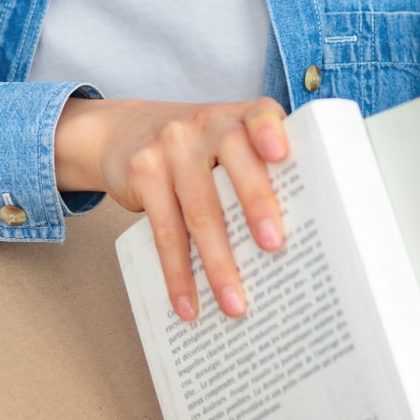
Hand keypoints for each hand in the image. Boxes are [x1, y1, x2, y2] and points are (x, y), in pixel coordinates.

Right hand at [53, 96, 289, 321]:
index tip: (280, 154)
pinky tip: (188, 303)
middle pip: (235, 163)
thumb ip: (255, 171)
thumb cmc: (195, 150)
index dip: (270, 131)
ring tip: (235, 304)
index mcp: (238, 117)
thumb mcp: (223, 142)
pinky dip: (178, 273)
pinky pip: (164, 230)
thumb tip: (297, 246)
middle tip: (274, 246)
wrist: (121, 131)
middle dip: (257, 206)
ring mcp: (171, 146)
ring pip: (200, 209)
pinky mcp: (143, 173)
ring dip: (219, 263)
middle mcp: (206, 124)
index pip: (260, 114)